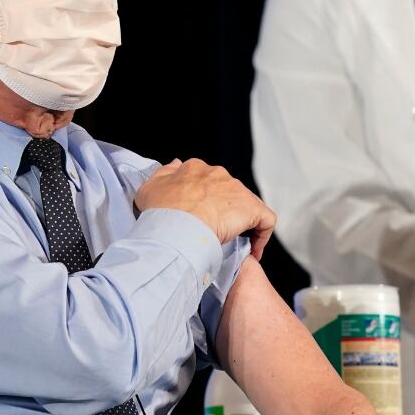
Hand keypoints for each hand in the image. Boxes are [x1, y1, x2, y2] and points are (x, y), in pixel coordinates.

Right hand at [135, 159, 276, 259]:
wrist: (177, 226)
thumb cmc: (161, 212)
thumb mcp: (149, 188)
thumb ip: (163, 174)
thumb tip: (175, 164)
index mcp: (194, 169)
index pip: (203, 180)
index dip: (203, 200)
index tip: (199, 217)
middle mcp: (217, 174)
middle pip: (226, 192)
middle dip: (223, 211)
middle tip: (215, 232)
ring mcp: (236, 190)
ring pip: (245, 206)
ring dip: (241, 223)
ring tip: (233, 244)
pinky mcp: (251, 208)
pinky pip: (264, 220)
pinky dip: (261, 235)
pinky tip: (252, 251)